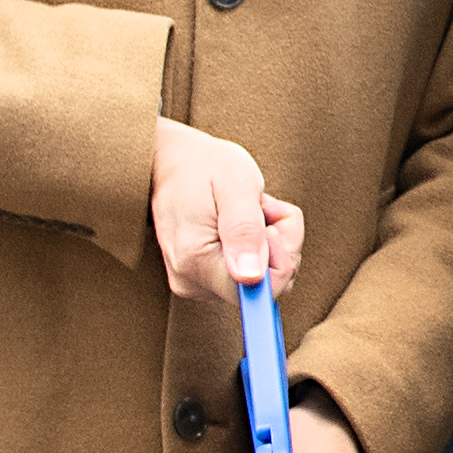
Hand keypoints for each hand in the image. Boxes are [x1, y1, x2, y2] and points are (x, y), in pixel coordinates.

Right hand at [152, 120, 303, 302]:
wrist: (170, 161)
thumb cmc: (205, 166)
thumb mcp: (235, 186)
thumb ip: (244, 231)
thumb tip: (251, 278)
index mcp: (196, 261)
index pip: (261, 290)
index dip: (282, 257)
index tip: (269, 221)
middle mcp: (192, 281)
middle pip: (266, 286)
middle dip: (279, 244)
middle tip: (259, 208)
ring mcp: (195, 283)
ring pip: (263, 280)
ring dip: (269, 242)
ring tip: (247, 211)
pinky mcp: (202, 281)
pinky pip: (249, 275)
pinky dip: (258, 247)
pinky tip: (241, 222)